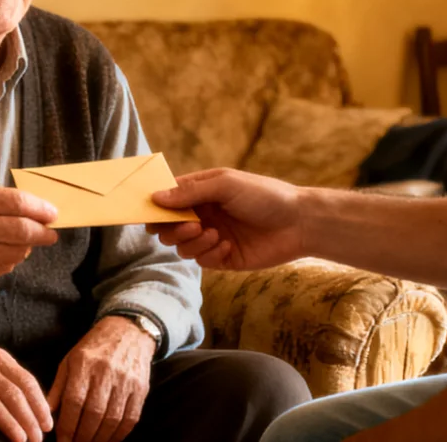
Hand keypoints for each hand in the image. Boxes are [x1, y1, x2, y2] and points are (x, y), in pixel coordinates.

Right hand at [0, 185, 58, 302]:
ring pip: (17, 252)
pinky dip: (10, 259)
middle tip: (50, 232)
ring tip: (24, 240)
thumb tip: (31, 209)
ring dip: (27, 246)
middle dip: (43, 232)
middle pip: (23, 230)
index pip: (16, 203)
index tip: (52, 212)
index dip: (40, 208)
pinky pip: (4, 267)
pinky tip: (1, 252)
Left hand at [45, 318, 153, 441]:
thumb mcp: (70, 361)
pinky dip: (119, 434)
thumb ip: (58, 388)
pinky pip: (131, 418)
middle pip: (94, 413)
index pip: (74, 401)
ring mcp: (126, 380)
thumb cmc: (93, 349)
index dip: (67, 425)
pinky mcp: (141, 388)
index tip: (62, 440)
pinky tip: (109, 439)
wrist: (128, 331)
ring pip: (112, 419)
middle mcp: (106, 372)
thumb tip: (46, 415)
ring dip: (100, 438)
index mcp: (84, 363)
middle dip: (82, 436)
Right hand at [146, 168, 304, 269]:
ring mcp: (212, 237)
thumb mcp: (225, 185)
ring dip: (192, 242)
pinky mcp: (224, 258)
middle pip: (169, 226)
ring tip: (214, 235)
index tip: (147, 216)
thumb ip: (190, 192)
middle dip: (173, 229)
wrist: (299, 223)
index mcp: (202, 192)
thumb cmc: (264, 195)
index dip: (155, 207)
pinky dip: (209, 254)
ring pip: (182, 246)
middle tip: (192, 226)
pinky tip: (227, 247)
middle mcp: (203, 214)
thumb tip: (155, 198)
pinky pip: (202, 261)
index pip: (168, 199)